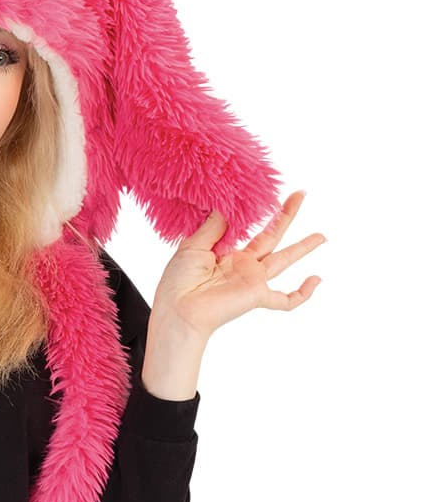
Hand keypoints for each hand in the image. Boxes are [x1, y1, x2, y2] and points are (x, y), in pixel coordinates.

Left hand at [152, 189, 325, 342]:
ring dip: (303, 247)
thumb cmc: (179, 281)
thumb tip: (227, 203)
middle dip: (286, 216)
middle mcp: (241, 265)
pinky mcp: (257, 296)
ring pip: (283, 260)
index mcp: (224, 253)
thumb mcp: (193, 245)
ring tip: (321, 236)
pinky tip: (316, 280)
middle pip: (270, 236)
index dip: (254, 211)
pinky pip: (285, 300)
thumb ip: (214, 226)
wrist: (179, 310)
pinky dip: (302, 294)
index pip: (245, 228)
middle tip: (300, 195)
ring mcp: (251, 280)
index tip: (262, 191)